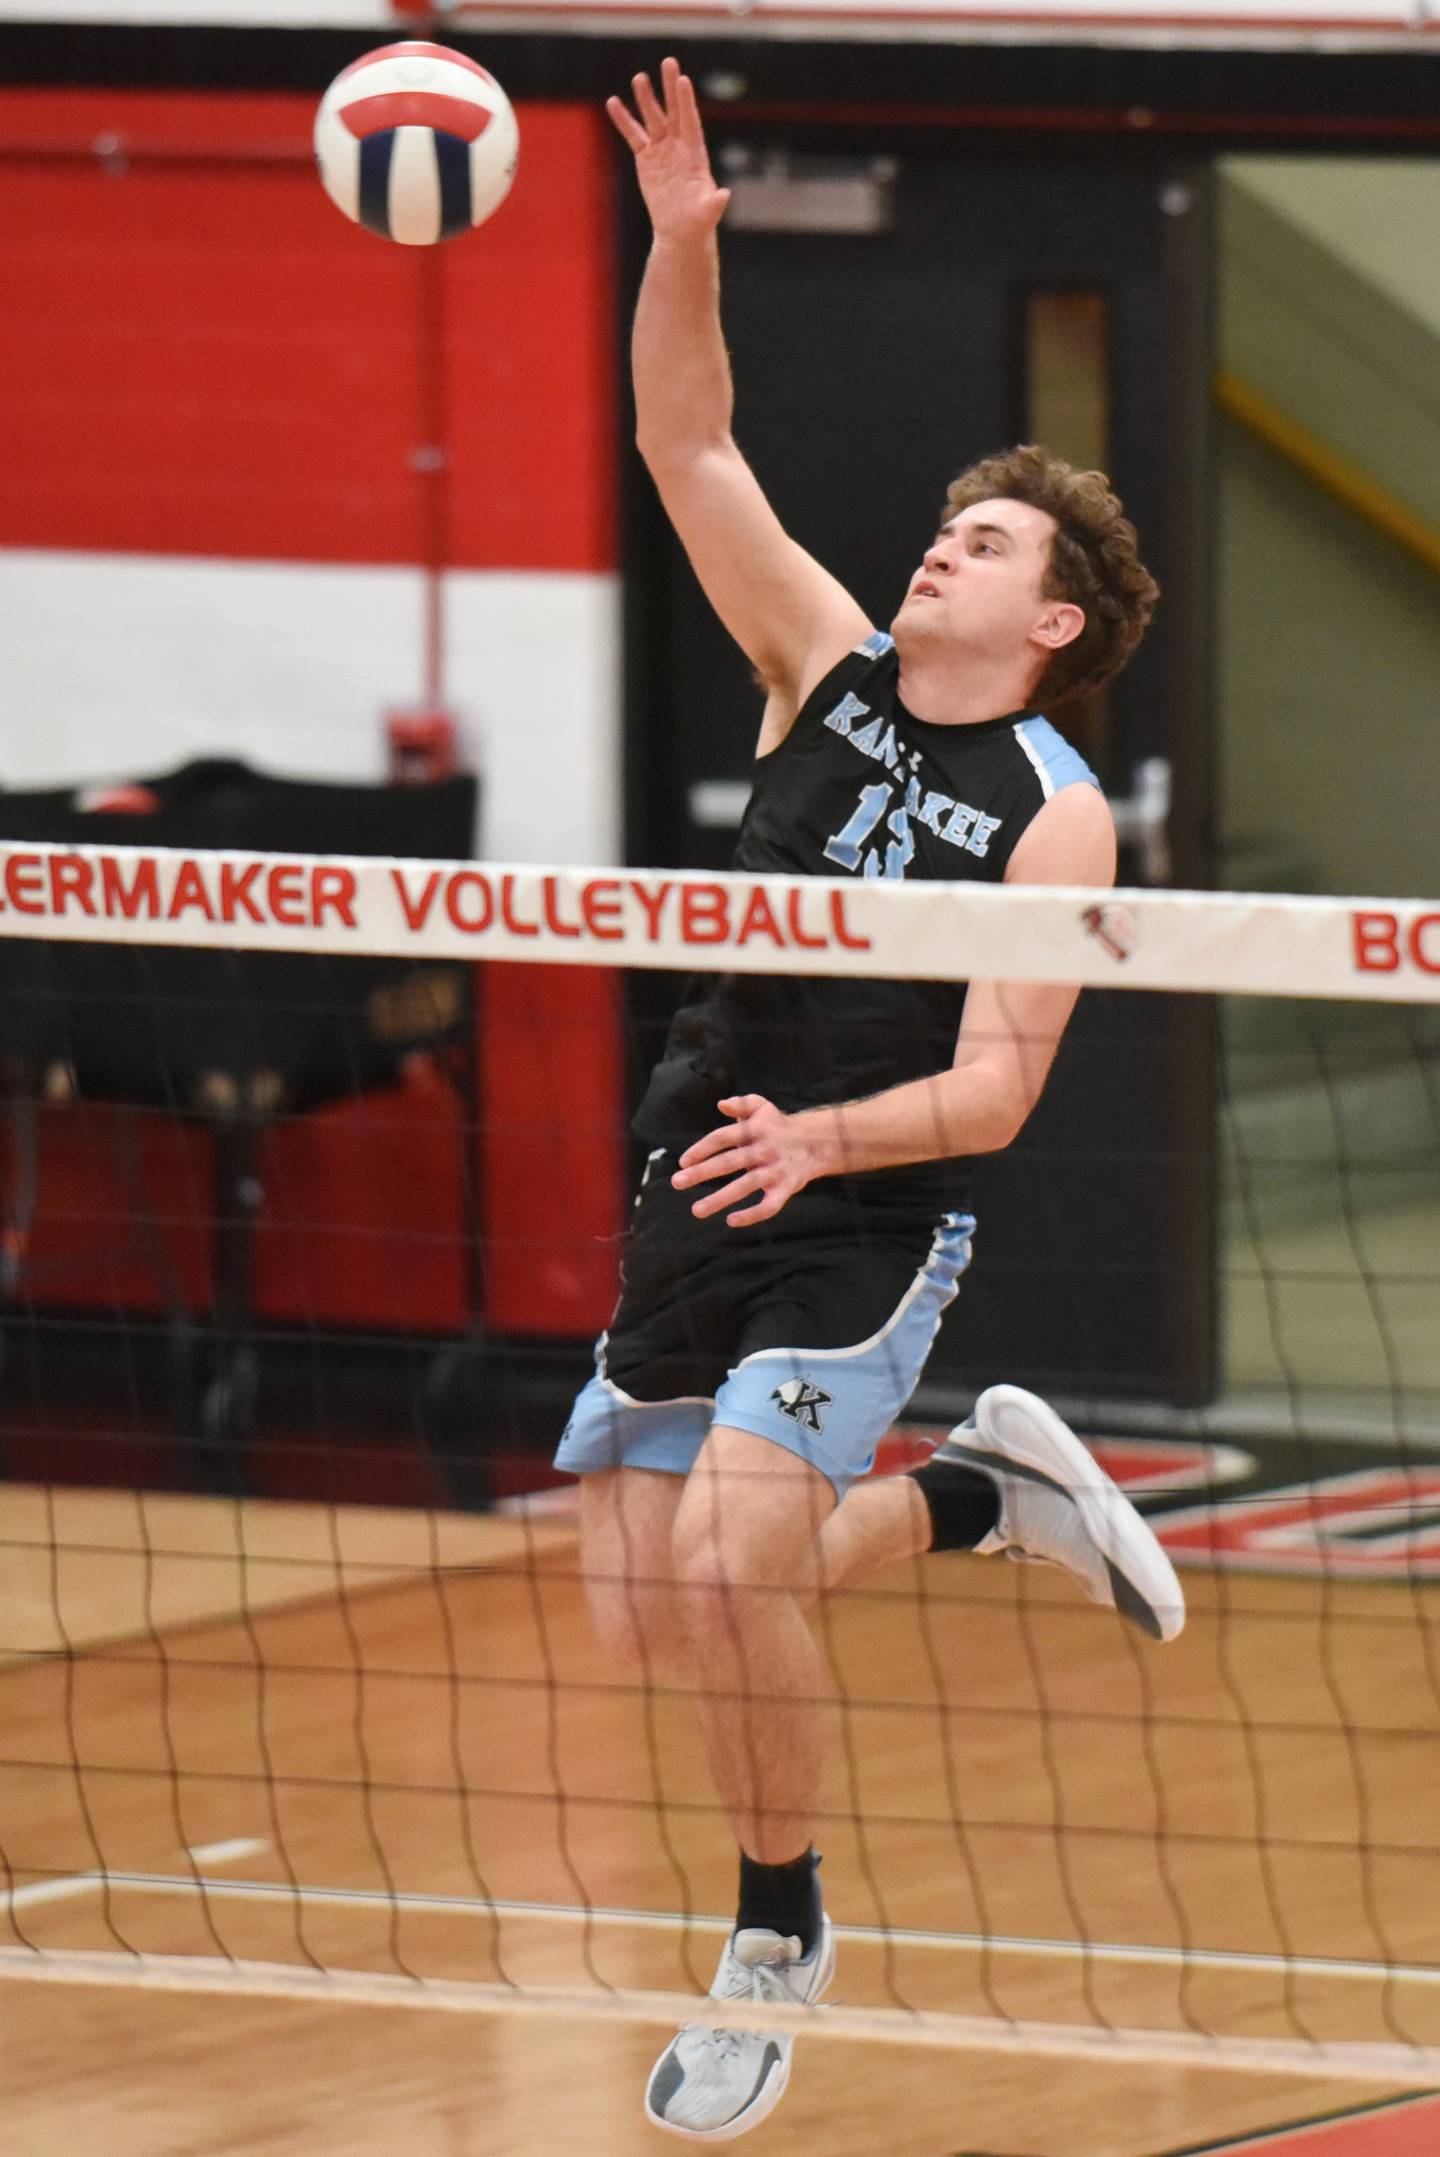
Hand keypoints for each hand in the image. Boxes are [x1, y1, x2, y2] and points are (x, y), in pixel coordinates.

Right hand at [606, 56, 730, 243]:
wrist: (680, 230)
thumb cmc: (697, 222)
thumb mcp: (707, 213)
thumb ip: (714, 203)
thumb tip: (724, 195)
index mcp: (695, 154)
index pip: (690, 122)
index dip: (686, 102)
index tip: (683, 80)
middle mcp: (679, 146)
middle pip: (674, 112)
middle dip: (670, 88)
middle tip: (668, 62)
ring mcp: (662, 150)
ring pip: (653, 119)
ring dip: (646, 99)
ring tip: (640, 77)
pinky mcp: (646, 158)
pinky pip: (633, 135)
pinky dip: (623, 120)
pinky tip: (613, 103)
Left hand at [672, 1094, 833, 1226]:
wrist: (817, 1141)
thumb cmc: (779, 1126)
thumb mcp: (762, 1107)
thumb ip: (741, 1103)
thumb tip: (721, 1104)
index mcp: (754, 1130)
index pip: (722, 1138)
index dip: (702, 1149)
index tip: (683, 1162)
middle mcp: (763, 1150)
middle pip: (729, 1161)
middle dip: (702, 1173)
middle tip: (677, 1183)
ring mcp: (775, 1171)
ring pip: (745, 1186)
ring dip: (720, 1199)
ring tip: (697, 1210)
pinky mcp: (786, 1188)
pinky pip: (769, 1206)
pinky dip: (752, 1215)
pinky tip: (731, 1221)